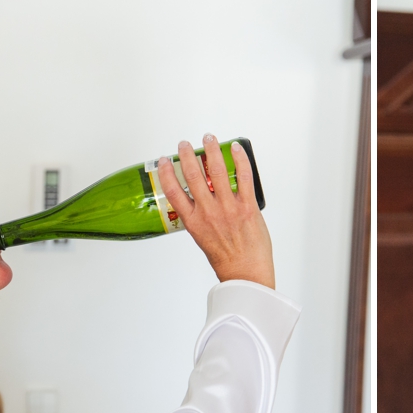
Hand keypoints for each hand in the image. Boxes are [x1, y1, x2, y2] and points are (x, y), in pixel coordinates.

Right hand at [158, 137, 274, 288]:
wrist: (246, 274)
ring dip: (211, 150)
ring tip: (208, 139)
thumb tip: (200, 201)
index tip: (164, 161)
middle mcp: (208, 212)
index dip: (166, 172)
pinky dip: (240, 159)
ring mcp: (228, 207)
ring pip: (217, 170)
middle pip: (192, 175)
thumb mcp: (203, 239)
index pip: (173, 191)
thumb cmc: (226, 260)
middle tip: (185, 145)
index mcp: (193, 221)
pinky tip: (236, 148)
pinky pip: (244, 177)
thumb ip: (199, 218)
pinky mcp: (248, 206)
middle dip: (187, 155)